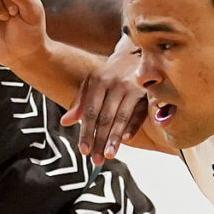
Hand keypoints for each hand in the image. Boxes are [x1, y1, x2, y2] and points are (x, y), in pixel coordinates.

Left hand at [61, 44, 147, 163]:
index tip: (84, 150)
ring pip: (122, 117)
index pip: (90, 112)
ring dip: (115, 137)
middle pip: (106, 117)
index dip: (86, 132)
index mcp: (99, 82)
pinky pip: (140, 112)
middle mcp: (115, 84)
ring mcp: (133, 88)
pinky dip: (134, 126)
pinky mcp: (148, 93)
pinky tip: (127, 139)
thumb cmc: (111, 73)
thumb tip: (65, 123)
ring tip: (109, 154)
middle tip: (97, 160)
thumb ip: (80, 103)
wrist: (136, 53)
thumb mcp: (93, 83)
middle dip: (100, 140)